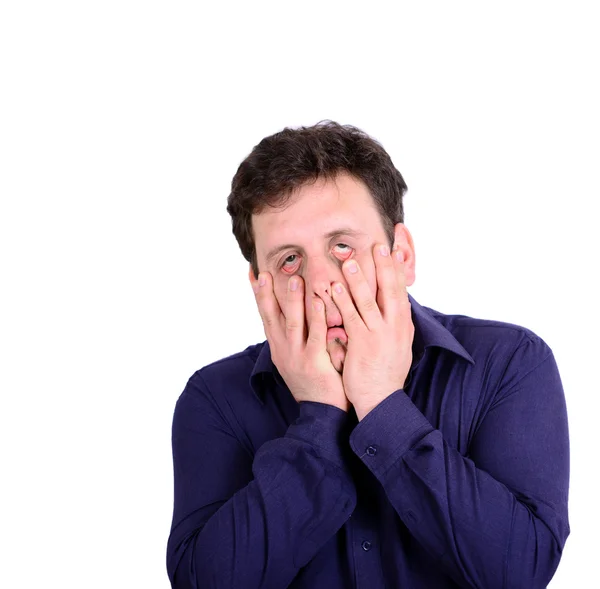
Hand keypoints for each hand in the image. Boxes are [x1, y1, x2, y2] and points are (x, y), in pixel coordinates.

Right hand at [251, 271, 349, 412]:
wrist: (321, 413)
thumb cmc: (314, 382)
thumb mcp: (297, 358)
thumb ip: (296, 336)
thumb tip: (295, 313)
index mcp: (278, 347)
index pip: (265, 316)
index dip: (258, 294)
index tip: (253, 272)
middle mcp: (283, 350)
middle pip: (272, 316)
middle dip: (267, 293)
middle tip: (266, 271)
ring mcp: (297, 357)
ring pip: (292, 323)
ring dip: (293, 300)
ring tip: (296, 278)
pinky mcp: (314, 363)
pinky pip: (315, 336)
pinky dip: (316, 318)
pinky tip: (318, 302)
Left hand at [331, 243, 413, 419]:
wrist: (381, 400)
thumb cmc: (386, 372)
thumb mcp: (398, 344)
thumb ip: (394, 323)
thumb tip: (395, 304)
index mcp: (403, 325)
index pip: (401, 291)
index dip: (397, 270)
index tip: (395, 250)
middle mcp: (395, 327)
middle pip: (390, 290)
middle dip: (384, 267)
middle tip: (378, 245)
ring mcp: (380, 335)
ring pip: (368, 301)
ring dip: (359, 279)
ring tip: (349, 260)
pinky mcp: (363, 344)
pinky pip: (351, 318)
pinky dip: (343, 301)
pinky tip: (335, 287)